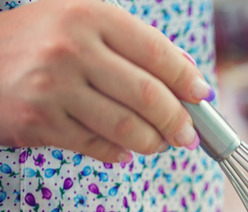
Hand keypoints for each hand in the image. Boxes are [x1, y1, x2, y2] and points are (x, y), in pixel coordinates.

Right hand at [0, 0, 213, 161]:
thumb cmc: (42, 41)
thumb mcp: (84, 23)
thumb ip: (135, 45)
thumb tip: (190, 79)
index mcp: (90, 16)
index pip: (157, 53)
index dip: (187, 80)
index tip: (202, 97)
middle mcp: (71, 50)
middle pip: (149, 96)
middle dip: (178, 121)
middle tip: (189, 136)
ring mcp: (53, 88)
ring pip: (127, 128)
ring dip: (154, 143)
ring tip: (160, 144)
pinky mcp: (39, 121)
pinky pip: (97, 146)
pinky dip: (120, 153)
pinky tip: (124, 149)